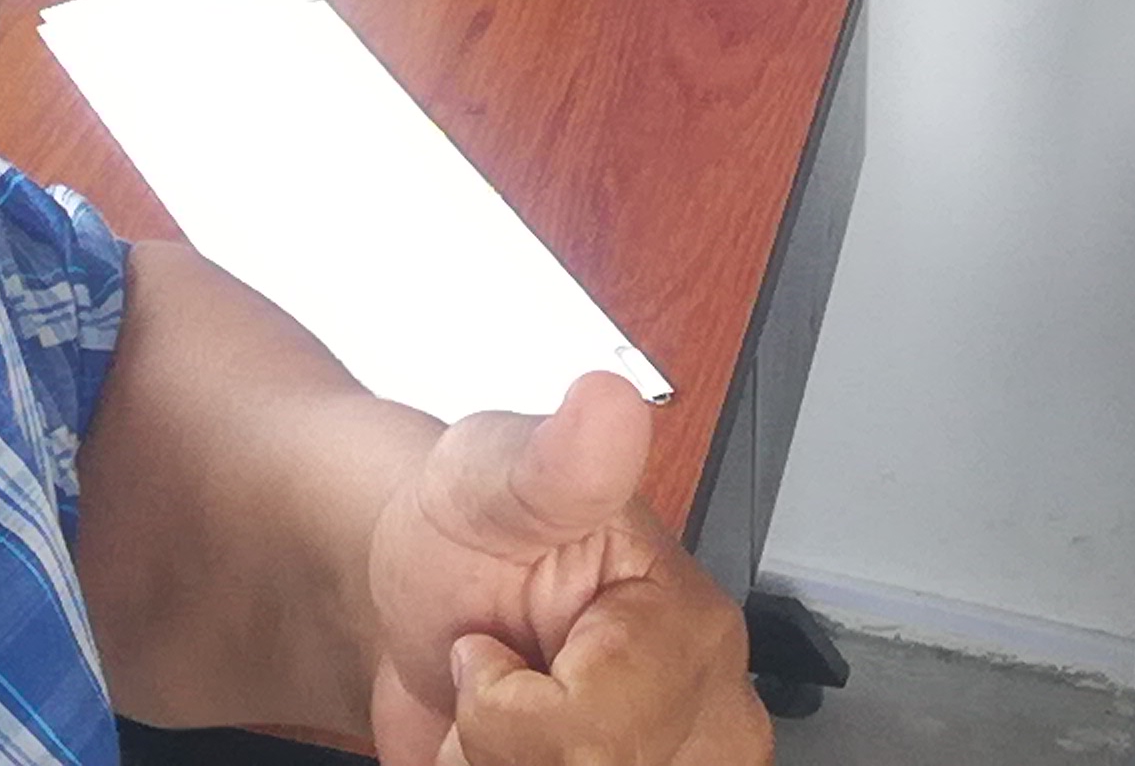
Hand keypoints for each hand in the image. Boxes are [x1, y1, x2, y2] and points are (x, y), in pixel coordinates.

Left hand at [361, 375, 761, 765]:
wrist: (427, 593)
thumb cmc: (472, 527)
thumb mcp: (486, 478)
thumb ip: (551, 460)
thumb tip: (609, 405)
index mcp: (691, 622)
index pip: (601, 724)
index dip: (508, 701)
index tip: (487, 646)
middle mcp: (708, 712)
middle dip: (505, 744)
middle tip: (495, 674)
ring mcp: (679, 764)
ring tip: (501, 711)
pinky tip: (506, 749)